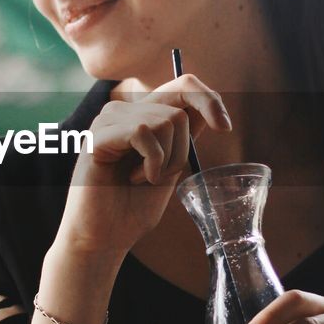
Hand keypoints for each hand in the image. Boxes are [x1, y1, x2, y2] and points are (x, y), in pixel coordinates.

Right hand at [56, 74, 231, 259]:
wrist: (104, 238)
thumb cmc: (133, 208)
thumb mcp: (170, 167)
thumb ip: (183, 138)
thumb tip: (210, 109)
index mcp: (142, 115)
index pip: (182, 85)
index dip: (208, 99)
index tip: (225, 127)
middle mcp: (124, 110)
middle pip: (179, 106)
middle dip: (183, 148)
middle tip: (164, 176)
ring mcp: (109, 119)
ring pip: (166, 120)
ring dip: (166, 159)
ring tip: (143, 179)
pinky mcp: (98, 134)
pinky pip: (144, 132)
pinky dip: (151, 161)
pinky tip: (135, 178)